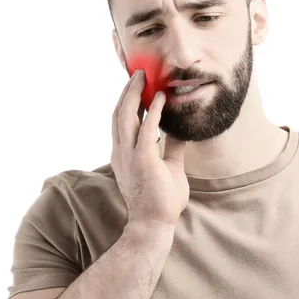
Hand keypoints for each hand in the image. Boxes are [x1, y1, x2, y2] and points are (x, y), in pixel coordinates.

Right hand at [111, 69, 188, 226]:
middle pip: (119, 113)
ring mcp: (129, 155)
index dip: (126, 101)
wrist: (154, 224)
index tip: (136, 86)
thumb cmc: (161, 200)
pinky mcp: (143, 160)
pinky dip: (152, 111)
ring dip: (134, 94)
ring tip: (144, 78)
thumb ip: (171, 147)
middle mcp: (121, 152)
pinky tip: (160, 98)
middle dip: (128, 92)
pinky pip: (146, 129)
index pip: (121, 121)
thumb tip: (179, 130)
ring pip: (126, 116)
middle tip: (138, 74)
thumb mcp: (169, 167)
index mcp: (124, 154)